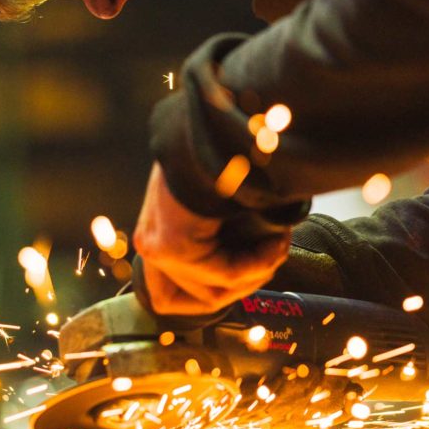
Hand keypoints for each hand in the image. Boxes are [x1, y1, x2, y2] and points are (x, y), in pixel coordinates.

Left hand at [132, 164, 290, 315]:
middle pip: (200, 296)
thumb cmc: (223, 164)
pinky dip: (259, 262)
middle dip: (248, 283)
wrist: (216, 132)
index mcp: (155, 234)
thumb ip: (224, 241)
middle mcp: (149, 243)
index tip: (257, 269)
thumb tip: (256, 267)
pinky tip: (277, 241)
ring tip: (279, 244)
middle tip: (275, 253)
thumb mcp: (220, 208)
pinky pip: (225, 273)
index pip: (172, 296)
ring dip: (258, 272)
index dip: (225, 291)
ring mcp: (156, 247)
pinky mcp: (173, 246)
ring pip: (215, 291)